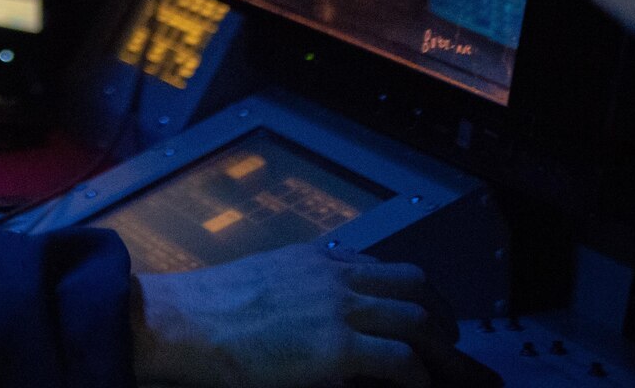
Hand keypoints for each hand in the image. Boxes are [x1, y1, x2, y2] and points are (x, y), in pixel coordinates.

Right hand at [128, 243, 472, 386]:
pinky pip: (403, 362)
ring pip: (421, 321)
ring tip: (451, 374)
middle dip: (444, 316)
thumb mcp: (261, 280)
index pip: (385, 267)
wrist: (181, 321)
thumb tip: (315, 314)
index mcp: (316, 259)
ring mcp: (339, 309)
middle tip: (452, 344)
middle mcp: (336, 275)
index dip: (416, 293)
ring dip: (443, 351)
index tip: (426, 313)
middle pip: (417, 287)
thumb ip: (297, 288)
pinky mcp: (337, 347)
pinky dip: (419, 378)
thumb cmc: (206, 309)